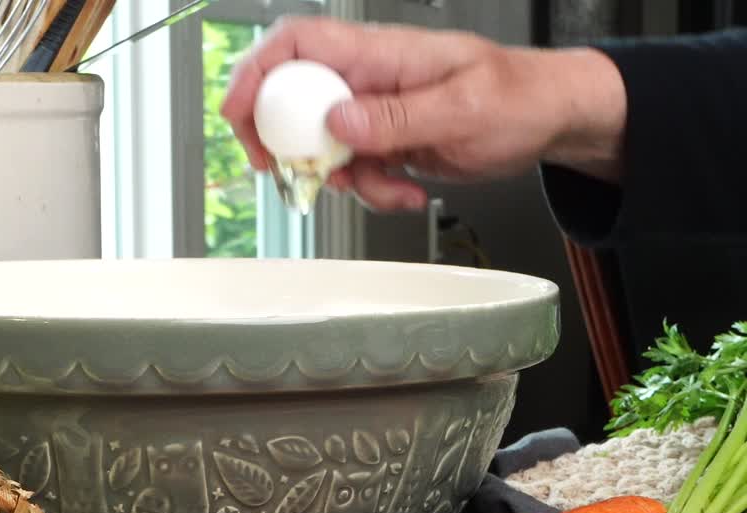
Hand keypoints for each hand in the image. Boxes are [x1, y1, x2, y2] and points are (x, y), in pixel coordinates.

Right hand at [219, 16, 626, 210]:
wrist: (550, 119)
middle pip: (290, 97)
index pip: (297, 44)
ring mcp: (373, 112)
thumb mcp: (463, 108)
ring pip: (321, 146)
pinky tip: (408, 189)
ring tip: (388, 186)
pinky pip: (354, 170)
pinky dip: (373, 190)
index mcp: (380, 53)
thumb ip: (398, 117)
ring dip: (342, 178)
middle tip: (284, 169)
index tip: (239, 115)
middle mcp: (368, 79)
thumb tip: (339, 121)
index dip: (255, 72)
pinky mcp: (384, 141)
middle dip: (279, 138)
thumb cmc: (520, 95)